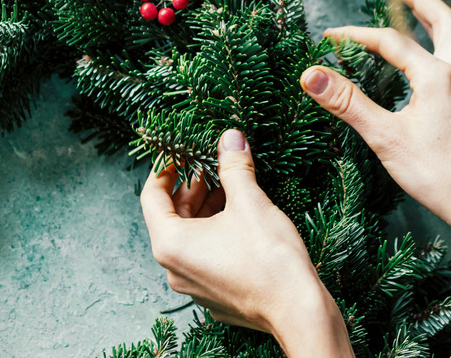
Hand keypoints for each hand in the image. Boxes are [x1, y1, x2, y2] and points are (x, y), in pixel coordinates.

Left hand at [141, 129, 354, 357]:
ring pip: (190, 236)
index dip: (164, 169)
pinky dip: (215, 232)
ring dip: (205, 208)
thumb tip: (230, 138)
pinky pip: (204, 255)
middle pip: (171, 216)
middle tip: (211, 162)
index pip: (151, 197)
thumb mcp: (250, 202)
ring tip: (228, 185)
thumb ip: (233, 166)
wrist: (299, 312)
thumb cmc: (270, 259)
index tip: (179, 152)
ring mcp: (193, 285)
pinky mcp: (214, 295)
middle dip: (191, 186)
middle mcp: (174, 268)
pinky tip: (239, 216)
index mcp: (170, 244)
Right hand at [299, 0, 450, 265]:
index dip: (355, 35)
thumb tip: (311, 74)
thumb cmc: (437, 175)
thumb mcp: (385, 137)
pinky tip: (430, 61)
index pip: (389, 41)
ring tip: (416, 10)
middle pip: (444, 21)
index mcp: (437, 77)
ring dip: (434, 19)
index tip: (328, 37)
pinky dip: (441, 46)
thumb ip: (348, 103)